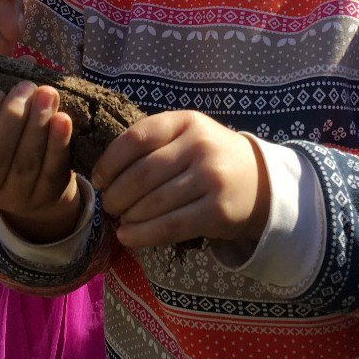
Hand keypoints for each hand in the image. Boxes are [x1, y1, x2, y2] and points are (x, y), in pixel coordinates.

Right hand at [0, 82, 81, 242]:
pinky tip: (63, 119)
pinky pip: (51, 170)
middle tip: (26, 87)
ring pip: (25, 161)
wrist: (34, 188)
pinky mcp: (45, 197)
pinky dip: (58, 144)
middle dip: (12, 117)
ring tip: (48, 93)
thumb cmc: (8, 143)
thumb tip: (27, 60)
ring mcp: (15, 195)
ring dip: (38, 124)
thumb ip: (4, 94)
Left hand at [91, 111, 269, 248]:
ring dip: (128, 216)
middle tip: (108, 205)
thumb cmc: (209, 156)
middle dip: (116, 193)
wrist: (260, 182)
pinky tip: (128, 237)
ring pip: (154, 202)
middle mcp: (200, 146)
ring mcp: (211, 179)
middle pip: (142, 173)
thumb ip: (152, 143)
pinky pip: (171, 226)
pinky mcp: (218, 212)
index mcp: (186, 121)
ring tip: (119, 220)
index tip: (98, 179)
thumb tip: (104, 173)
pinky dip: (143, 235)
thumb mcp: (187, 135)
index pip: (136, 138)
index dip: (110, 161)